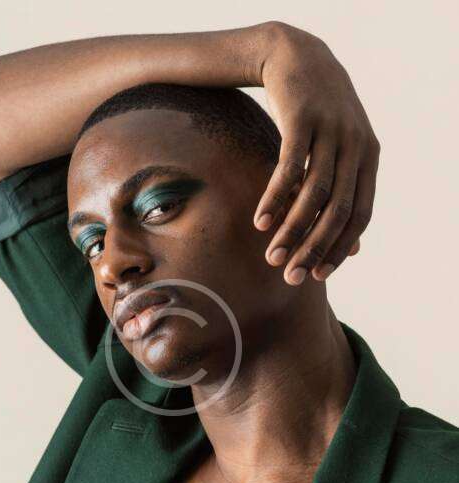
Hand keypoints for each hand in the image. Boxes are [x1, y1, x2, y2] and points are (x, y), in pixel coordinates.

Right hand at [252, 22, 379, 283]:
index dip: (340, 249)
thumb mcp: (340, 152)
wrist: (296, 57)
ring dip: (292, 230)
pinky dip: (275, 198)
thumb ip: (346, 195)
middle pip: (338, 210)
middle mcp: (356, 144)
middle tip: (291, 276)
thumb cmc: (318, 115)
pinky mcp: (303, 119)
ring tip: (272, 256)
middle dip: (314, 247)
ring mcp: (331, 130)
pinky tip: (260, 222)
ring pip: (314, 193)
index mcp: (369, 157)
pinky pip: (289, 168)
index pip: (361, 215)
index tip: (317, 276)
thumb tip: (356, 250)